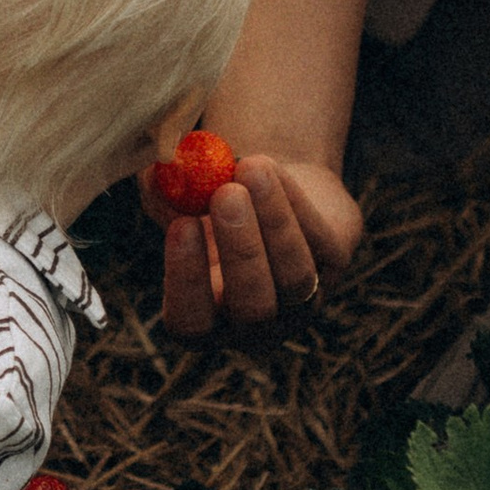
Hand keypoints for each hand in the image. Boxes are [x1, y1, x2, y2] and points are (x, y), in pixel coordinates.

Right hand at [150, 153, 361, 341]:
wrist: (265, 184)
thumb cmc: (207, 202)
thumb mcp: (177, 199)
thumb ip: (160, 192)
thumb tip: (155, 173)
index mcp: (206, 319)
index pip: (191, 323)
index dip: (186, 282)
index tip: (182, 226)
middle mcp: (255, 323)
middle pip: (254, 307)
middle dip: (241, 250)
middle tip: (226, 195)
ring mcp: (300, 300)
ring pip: (293, 275)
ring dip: (273, 220)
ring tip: (251, 167)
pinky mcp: (333, 264)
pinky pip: (319, 237)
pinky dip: (294, 199)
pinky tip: (271, 166)